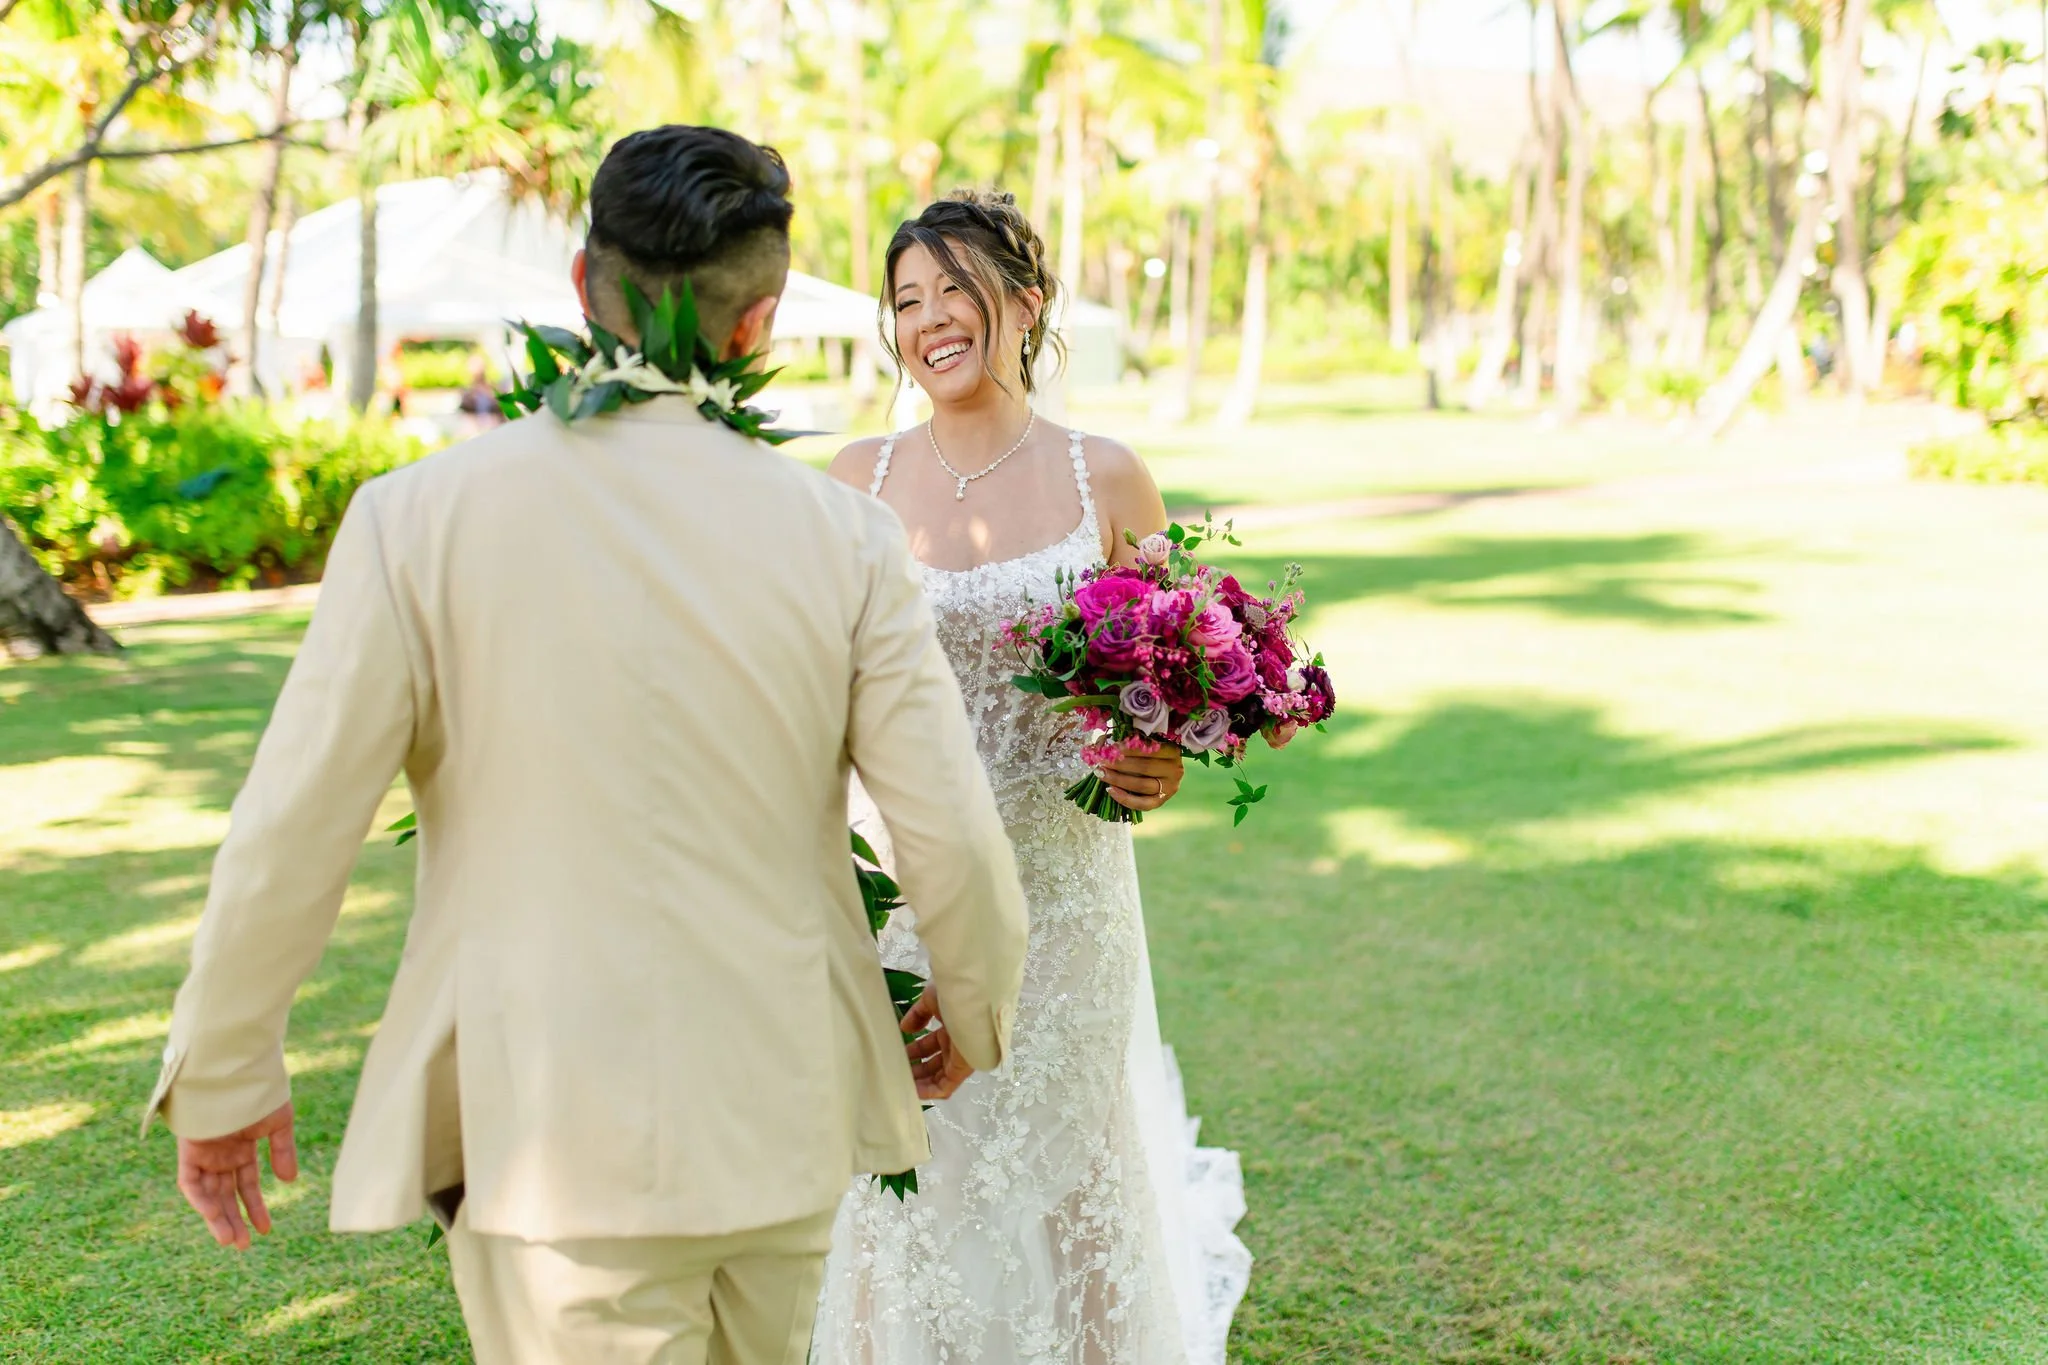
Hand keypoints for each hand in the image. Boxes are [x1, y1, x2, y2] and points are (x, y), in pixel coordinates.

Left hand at [175, 1102, 297, 1249]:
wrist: (236, 1071)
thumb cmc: (260, 1092)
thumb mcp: (279, 1123)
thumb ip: (283, 1150)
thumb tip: (289, 1181)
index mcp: (242, 1148)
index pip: (246, 1185)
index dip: (255, 1208)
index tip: (266, 1229)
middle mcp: (221, 1155)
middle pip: (225, 1195)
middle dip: (235, 1220)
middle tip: (244, 1245)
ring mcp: (205, 1154)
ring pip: (208, 1195)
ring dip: (218, 1218)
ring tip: (232, 1240)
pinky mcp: (189, 1152)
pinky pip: (191, 1183)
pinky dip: (201, 1201)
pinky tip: (215, 1216)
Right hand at [901, 989, 974, 1100]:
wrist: (976, 999)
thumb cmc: (955, 996)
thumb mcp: (931, 1000)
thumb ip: (918, 1015)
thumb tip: (905, 1028)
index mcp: (950, 1028)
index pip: (931, 1044)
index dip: (915, 1051)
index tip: (898, 1054)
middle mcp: (956, 1044)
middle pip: (934, 1063)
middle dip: (916, 1069)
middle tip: (897, 1072)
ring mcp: (960, 1057)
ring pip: (939, 1077)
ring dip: (921, 1082)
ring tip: (902, 1084)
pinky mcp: (963, 1069)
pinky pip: (946, 1086)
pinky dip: (930, 1091)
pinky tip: (914, 1092)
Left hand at [1101, 745, 1183, 812]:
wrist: (1160, 770)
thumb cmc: (1148, 752)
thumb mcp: (1142, 742)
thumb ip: (1126, 741)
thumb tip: (1102, 745)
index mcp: (1172, 750)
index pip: (1148, 749)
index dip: (1127, 749)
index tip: (1110, 748)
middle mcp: (1174, 769)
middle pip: (1144, 767)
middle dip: (1120, 764)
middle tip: (1102, 762)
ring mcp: (1170, 787)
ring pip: (1142, 785)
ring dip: (1118, 779)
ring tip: (1102, 774)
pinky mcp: (1162, 801)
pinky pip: (1143, 804)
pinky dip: (1125, 799)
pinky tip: (1110, 791)